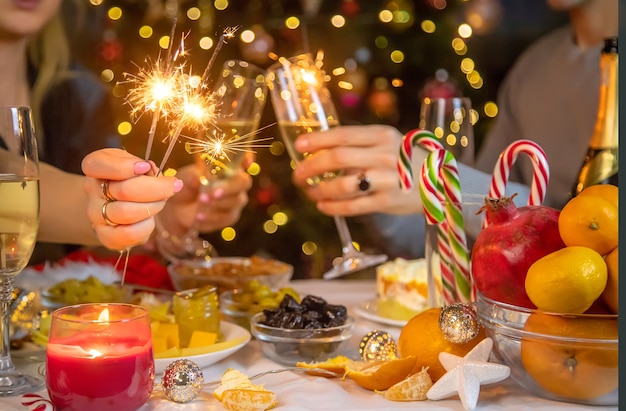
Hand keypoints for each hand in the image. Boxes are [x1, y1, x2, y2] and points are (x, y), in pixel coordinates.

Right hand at [81, 148, 182, 250]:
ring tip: (161, 202)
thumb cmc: (130, 180)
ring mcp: (96, 215)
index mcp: (95, 167)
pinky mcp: (106, 236)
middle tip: (172, 186)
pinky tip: (149, 219)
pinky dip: (147, 226)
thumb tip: (151, 170)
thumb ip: (144, 166)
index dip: (123, 166)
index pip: (96, 165)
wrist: (113, 207)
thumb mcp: (135, 165)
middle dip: (156, 188)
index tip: (146, 167)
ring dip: (153, 206)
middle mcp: (91, 191)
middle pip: (123, 191)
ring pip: (127, 213)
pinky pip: (129, 234)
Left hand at [156, 160, 252, 237]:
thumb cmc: (187, 185)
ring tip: (201, 202)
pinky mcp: (229, 217)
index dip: (247, 158)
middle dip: (229, 187)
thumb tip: (196, 177)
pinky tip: (199, 217)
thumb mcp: (185, 178)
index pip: (243, 159)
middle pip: (243, 182)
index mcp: (228, 167)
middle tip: (213, 193)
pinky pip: (226, 218)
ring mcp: (235, 201)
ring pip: (236, 202)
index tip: (246, 160)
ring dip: (218, 203)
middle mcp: (236, 183)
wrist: (179, 208)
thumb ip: (192, 177)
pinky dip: (212, 218)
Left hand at [292, 125, 423, 215]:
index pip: (343, 135)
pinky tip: (323, 206)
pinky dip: (333, 207)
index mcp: (383, 135)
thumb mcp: (389, 143)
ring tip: (310, 192)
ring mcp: (388, 179)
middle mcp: (385, 155)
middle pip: (338, 158)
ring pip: (343, 184)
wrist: (441, 182)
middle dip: (311, 167)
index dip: (317, 140)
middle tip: (298, 175)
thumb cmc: (406, 160)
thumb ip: (361, 145)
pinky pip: (353, 206)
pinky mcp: (388, 202)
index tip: (298, 146)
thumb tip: (320, 150)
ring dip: (320, 190)